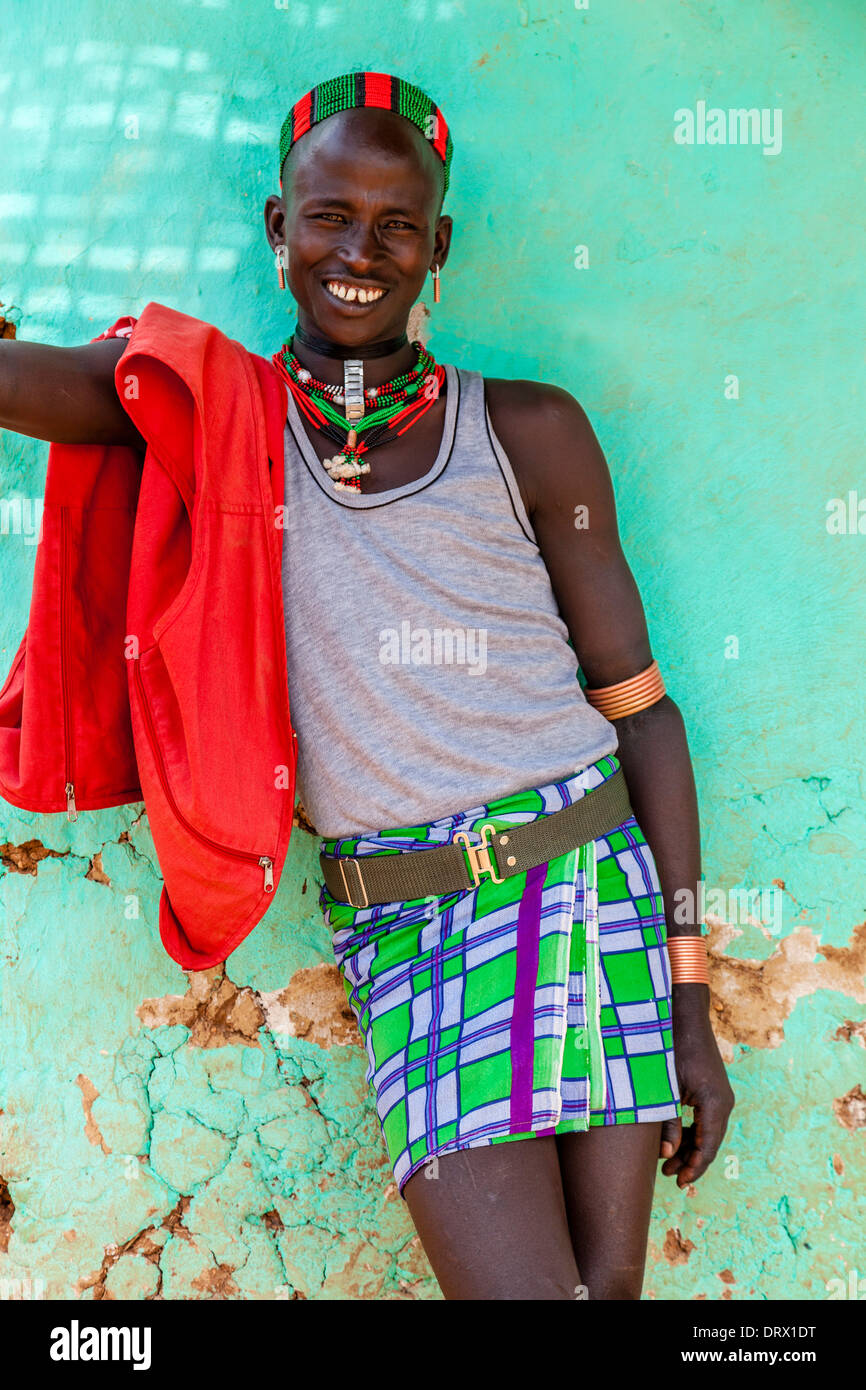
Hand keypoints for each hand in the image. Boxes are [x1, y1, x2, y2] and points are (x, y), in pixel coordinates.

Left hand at [659, 983, 734, 1185]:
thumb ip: (668, 1122)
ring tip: (667, 1160)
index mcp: (715, 1104)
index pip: (709, 1147)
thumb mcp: (665, 1088)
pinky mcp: (713, 1090)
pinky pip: (706, 1120)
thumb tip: (668, 1154)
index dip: (694, 1167)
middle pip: (711, 1143)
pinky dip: (692, 1132)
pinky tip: (675, 1139)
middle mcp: (724, 1103)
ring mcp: (721, 1096)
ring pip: (708, 1133)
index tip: (679, 1182)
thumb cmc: (672, 1049)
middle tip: (668, 1174)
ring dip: (691, 1147)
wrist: (684, 1017)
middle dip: (690, 1161)